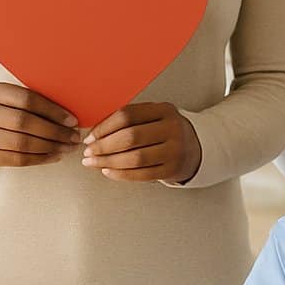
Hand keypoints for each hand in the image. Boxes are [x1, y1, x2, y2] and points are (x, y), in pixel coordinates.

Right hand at [0, 82, 80, 173]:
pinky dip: (40, 158)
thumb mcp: (3, 99)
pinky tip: (55, 156)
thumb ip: (28, 102)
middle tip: (74, 137)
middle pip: (26, 123)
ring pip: (23, 143)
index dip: (53, 111)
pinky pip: (17, 159)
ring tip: (69, 147)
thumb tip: (67, 115)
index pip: (28, 100)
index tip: (73, 120)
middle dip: (56, 132)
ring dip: (52, 147)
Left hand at [81, 102, 200, 182]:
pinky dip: (120, 174)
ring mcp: (174, 150)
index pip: (128, 115)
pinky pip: (141, 174)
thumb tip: (94, 133)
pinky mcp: (172, 170)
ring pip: (135, 158)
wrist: (196, 148)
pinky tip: (108, 171)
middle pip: (130, 137)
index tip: (90, 136)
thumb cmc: (165, 131)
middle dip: (103, 146)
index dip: (104, 126)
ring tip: (93, 162)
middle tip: (88, 152)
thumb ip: (130, 120)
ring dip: (108, 161)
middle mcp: (173, 129)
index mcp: (165, 110)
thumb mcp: (154, 116)